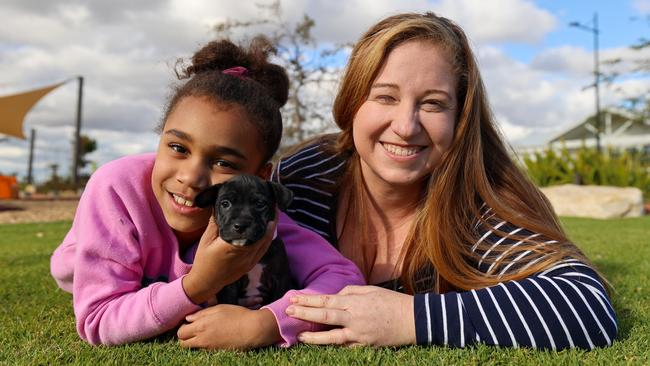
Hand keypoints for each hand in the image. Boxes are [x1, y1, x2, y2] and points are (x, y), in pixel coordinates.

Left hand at [178, 305, 279, 349]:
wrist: (253, 329)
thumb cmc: (237, 315)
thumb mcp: (219, 308)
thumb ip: (201, 314)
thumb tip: (188, 318)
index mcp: (201, 326)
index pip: (181, 332)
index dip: (183, 328)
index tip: (189, 323)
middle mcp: (202, 339)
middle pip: (182, 343)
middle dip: (184, 337)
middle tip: (192, 331)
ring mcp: (209, 347)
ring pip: (192, 348)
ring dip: (193, 342)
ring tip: (203, 334)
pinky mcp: (216, 352)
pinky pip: (203, 350)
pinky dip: (204, 345)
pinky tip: (213, 337)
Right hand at [183, 215, 276, 303]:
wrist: (206, 282)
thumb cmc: (204, 261)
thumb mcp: (206, 240)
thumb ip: (214, 223)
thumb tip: (219, 206)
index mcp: (233, 247)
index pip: (252, 231)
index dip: (261, 220)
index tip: (265, 207)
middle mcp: (244, 255)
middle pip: (263, 236)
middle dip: (270, 222)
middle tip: (274, 208)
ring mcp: (249, 262)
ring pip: (265, 244)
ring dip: (271, 231)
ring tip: (274, 217)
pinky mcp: (250, 265)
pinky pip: (262, 251)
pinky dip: (267, 240)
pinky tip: (268, 232)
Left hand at [285, 285, 415, 346]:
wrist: (413, 320)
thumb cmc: (391, 302)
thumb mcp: (370, 290)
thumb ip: (350, 291)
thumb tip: (334, 296)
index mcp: (355, 302)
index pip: (326, 300)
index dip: (308, 300)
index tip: (293, 298)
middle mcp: (354, 318)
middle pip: (324, 316)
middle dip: (304, 314)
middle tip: (287, 312)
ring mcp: (359, 334)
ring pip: (332, 337)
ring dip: (314, 337)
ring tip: (299, 336)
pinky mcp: (365, 346)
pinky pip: (345, 347)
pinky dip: (333, 346)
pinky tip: (321, 345)